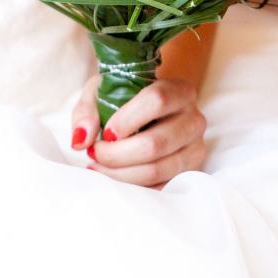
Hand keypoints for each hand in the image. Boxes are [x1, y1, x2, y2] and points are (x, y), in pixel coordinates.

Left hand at [71, 76, 206, 187]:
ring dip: (120, 174)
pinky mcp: (190, 171)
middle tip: (94, 153)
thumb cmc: (124, 99)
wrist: (148, 112)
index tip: (106, 132)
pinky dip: (133, 186)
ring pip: (157, 169)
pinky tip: (115, 176)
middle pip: (155, 143)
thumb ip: (87, 111)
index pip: (157, 101)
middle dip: (116, 155)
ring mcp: (195, 147)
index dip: (127, 120)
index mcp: (178, 91)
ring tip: (99, 166)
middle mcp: (193, 119)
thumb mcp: (102, 92)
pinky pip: (160, 187)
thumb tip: (82, 139)